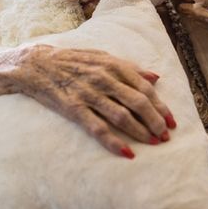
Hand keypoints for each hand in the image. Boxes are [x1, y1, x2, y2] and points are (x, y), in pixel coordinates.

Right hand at [12, 44, 176, 158]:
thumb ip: (129, 67)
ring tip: (153, 142)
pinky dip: (114, 142)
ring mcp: (88, 94)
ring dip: (140, 131)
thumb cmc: (72, 60)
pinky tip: (127, 153)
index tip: (171, 120)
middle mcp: (103, 78)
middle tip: (166, 135)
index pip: (145, 87)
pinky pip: (98, 128)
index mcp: (112, 65)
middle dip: (155, 120)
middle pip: (138, 102)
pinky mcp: (74, 108)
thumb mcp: (102, 56)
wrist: (36, 64)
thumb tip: (156, 77)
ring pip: (122, 115)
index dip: (161, 105)